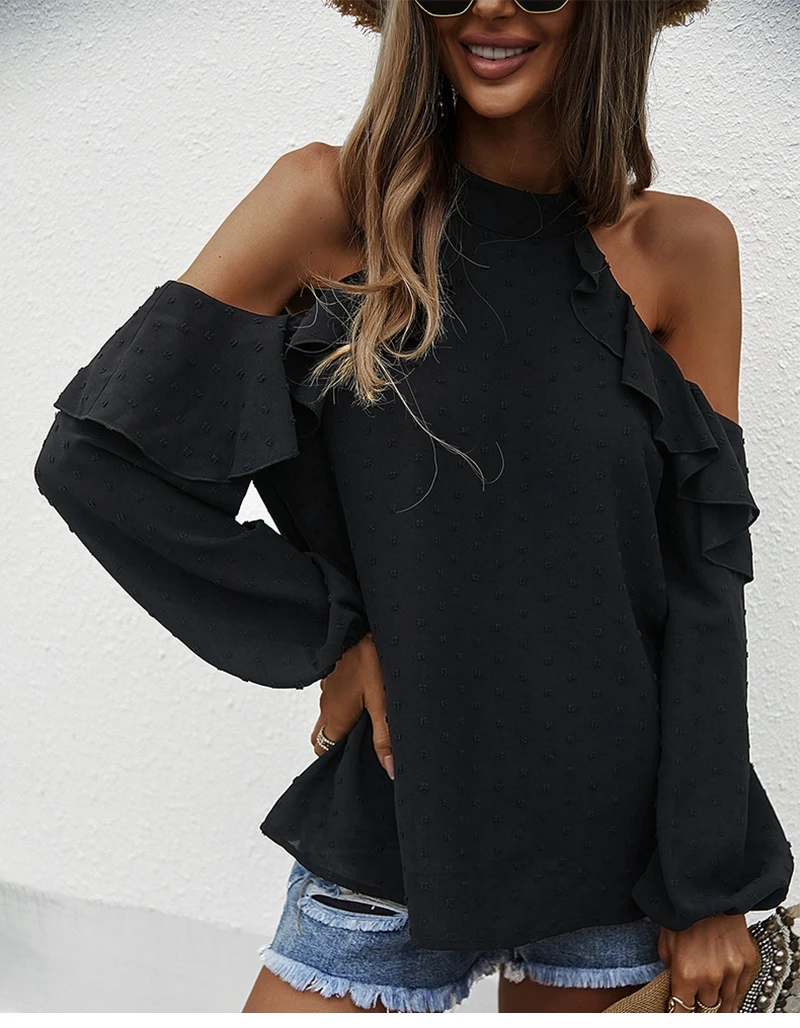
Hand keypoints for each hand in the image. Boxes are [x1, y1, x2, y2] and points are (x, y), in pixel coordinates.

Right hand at [310, 632, 393, 779]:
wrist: (358, 623)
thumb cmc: (370, 660)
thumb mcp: (383, 703)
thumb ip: (384, 737)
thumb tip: (389, 770)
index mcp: (335, 716)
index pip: (324, 751)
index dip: (338, 759)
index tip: (357, 760)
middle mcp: (325, 704)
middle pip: (323, 735)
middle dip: (338, 743)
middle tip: (364, 743)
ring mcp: (327, 687)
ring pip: (329, 714)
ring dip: (343, 721)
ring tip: (369, 720)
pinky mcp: (333, 673)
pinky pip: (333, 695)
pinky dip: (344, 702)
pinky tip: (365, 696)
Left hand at [658, 912, 759, 1012]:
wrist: (708, 889)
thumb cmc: (683, 913)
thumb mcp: (665, 943)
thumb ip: (670, 970)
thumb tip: (675, 987)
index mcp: (686, 973)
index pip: (683, 1012)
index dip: (680, 1014)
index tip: (679, 1012)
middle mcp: (711, 977)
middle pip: (707, 1010)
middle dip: (700, 1006)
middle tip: (696, 1002)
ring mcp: (732, 970)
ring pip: (726, 1004)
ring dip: (718, 1003)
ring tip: (711, 1000)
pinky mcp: (748, 962)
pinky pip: (742, 989)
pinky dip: (734, 993)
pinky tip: (726, 992)